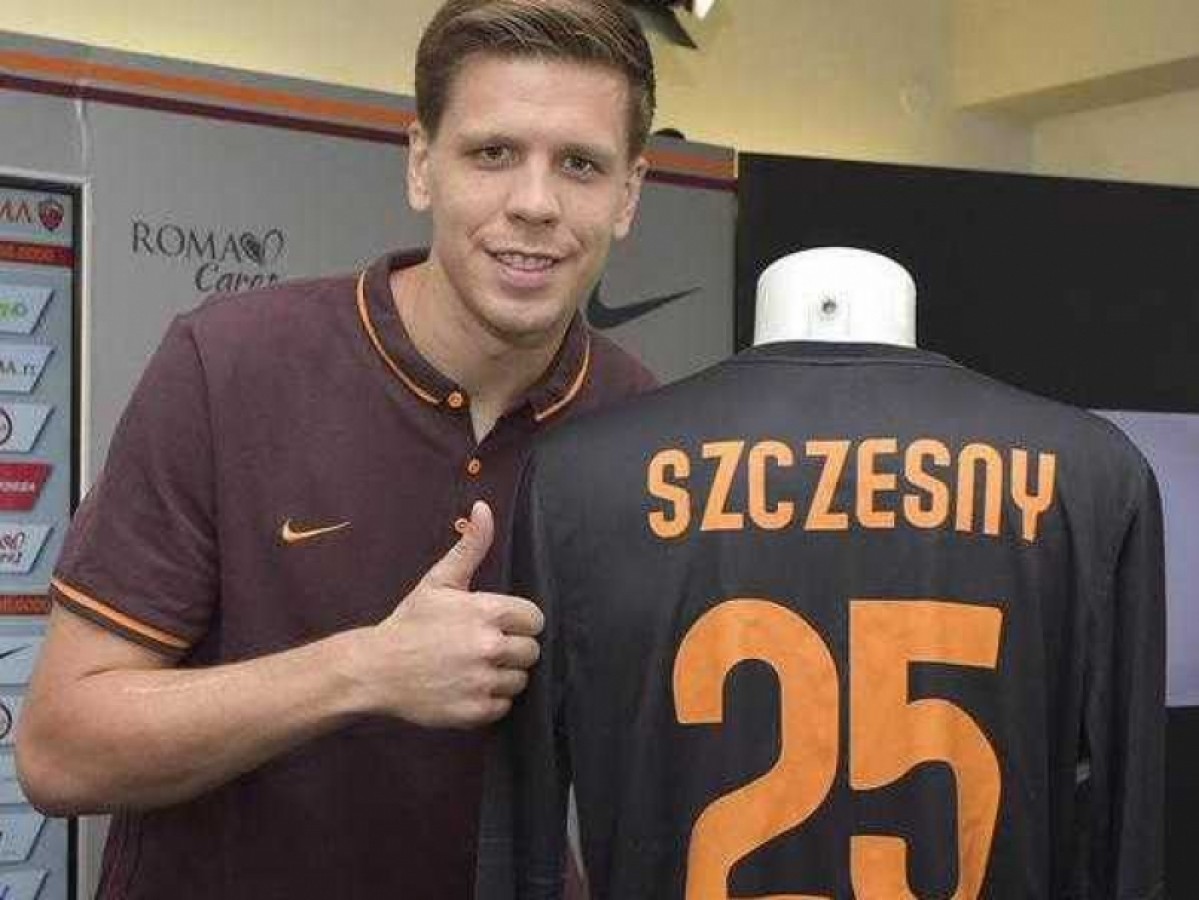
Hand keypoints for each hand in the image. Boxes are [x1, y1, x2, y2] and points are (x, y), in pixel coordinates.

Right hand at [359, 501, 544, 727]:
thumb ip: (471, 545)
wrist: (375, 669)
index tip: (498, 624)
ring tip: (472, 667)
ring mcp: (482, 681)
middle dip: (511, 649)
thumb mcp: (440, 580)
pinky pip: (503, 706)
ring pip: (519, 681)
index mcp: (487, 612)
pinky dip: (489, 700)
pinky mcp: (475, 711)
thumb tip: (484, 507)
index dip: (519, 622)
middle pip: (531, 652)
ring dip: (501, 676)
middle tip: (481, 647)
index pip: (535, 620)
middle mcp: (489, 647)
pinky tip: (466, 687)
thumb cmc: (410, 622)